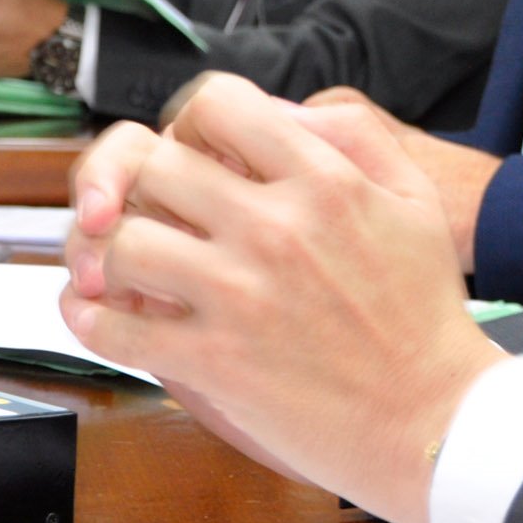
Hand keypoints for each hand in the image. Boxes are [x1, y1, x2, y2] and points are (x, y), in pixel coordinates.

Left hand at [59, 73, 505, 522]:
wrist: (435, 419)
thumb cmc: (424, 314)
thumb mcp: (413, 199)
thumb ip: (356, 136)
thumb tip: (285, 113)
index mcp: (323, 181)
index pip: (215, 103)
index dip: (189, 122)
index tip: (195, 153)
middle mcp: (275, 229)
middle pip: (153, 166)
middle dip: (139, 185)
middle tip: (148, 210)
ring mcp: (239, 296)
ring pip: (121, 242)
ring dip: (111, 253)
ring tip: (123, 265)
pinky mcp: (213, 362)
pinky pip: (113, 327)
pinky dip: (87, 317)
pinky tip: (97, 311)